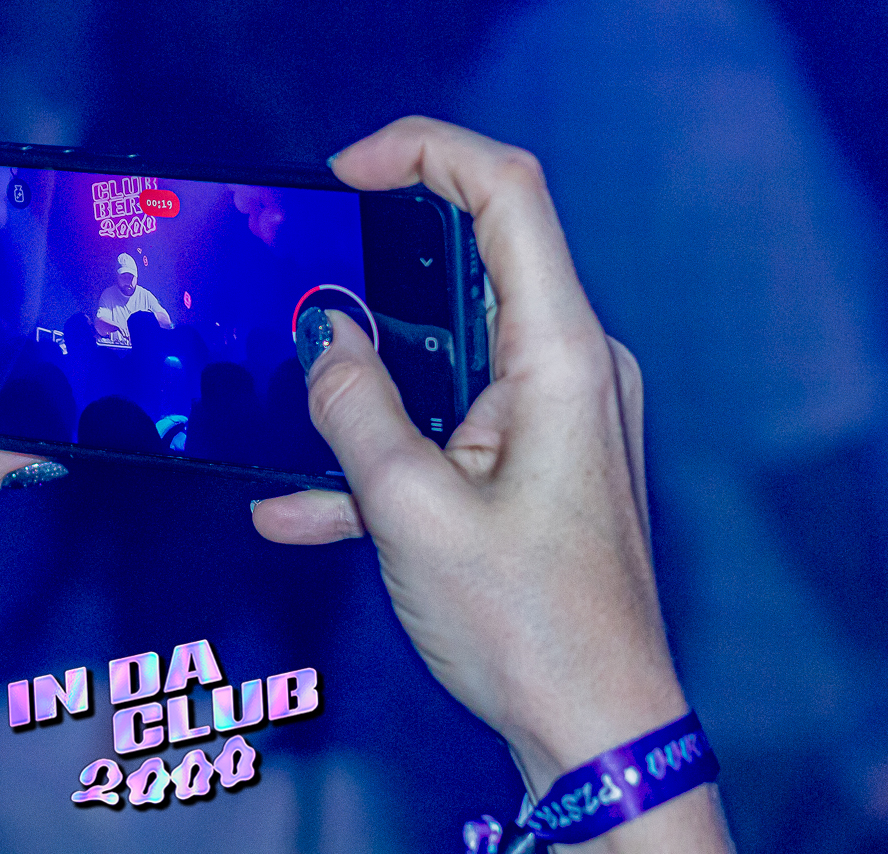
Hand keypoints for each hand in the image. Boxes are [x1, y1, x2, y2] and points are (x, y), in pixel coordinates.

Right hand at [253, 117, 726, 849]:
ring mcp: (553, 416)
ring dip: (365, 384)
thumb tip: (323, 337)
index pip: (510, 192)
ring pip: (444, 354)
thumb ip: (354, 410)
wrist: (600, 735)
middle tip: (298, 282)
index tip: (344, 170)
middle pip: (474, 260)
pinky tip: (297, 510)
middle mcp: (568, 367)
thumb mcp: (412, 514)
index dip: (426, 151)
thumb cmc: (530, 629)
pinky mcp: (534, 462)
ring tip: (288, 419)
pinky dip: (380, 454)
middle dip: (377, 265)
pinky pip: (446, 427)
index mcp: (560, 356)